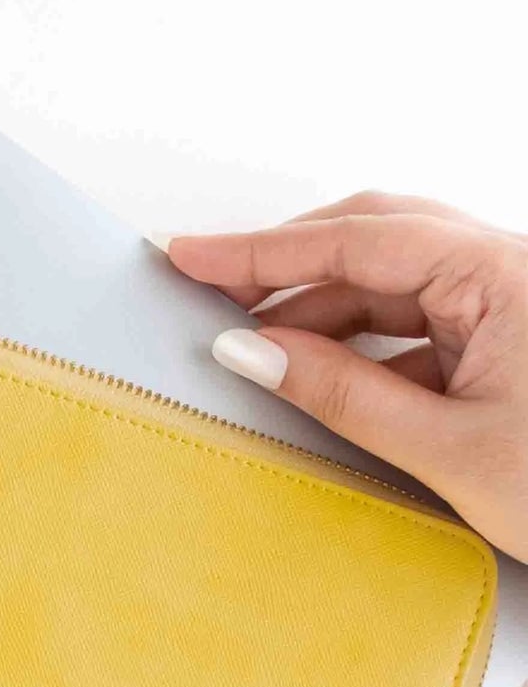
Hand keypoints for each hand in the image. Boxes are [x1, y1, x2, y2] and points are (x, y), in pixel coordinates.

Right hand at [163, 194, 527, 560]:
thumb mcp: (445, 449)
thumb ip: (341, 394)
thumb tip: (251, 351)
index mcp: (508, 276)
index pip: (363, 238)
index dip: (265, 248)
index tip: (190, 254)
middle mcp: (513, 271)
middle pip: (377, 237)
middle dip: (288, 264)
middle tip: (207, 290)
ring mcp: (511, 301)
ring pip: (394, 280)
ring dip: (320, 309)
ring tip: (251, 346)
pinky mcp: (508, 337)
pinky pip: (418, 319)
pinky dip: (359, 342)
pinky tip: (315, 373)